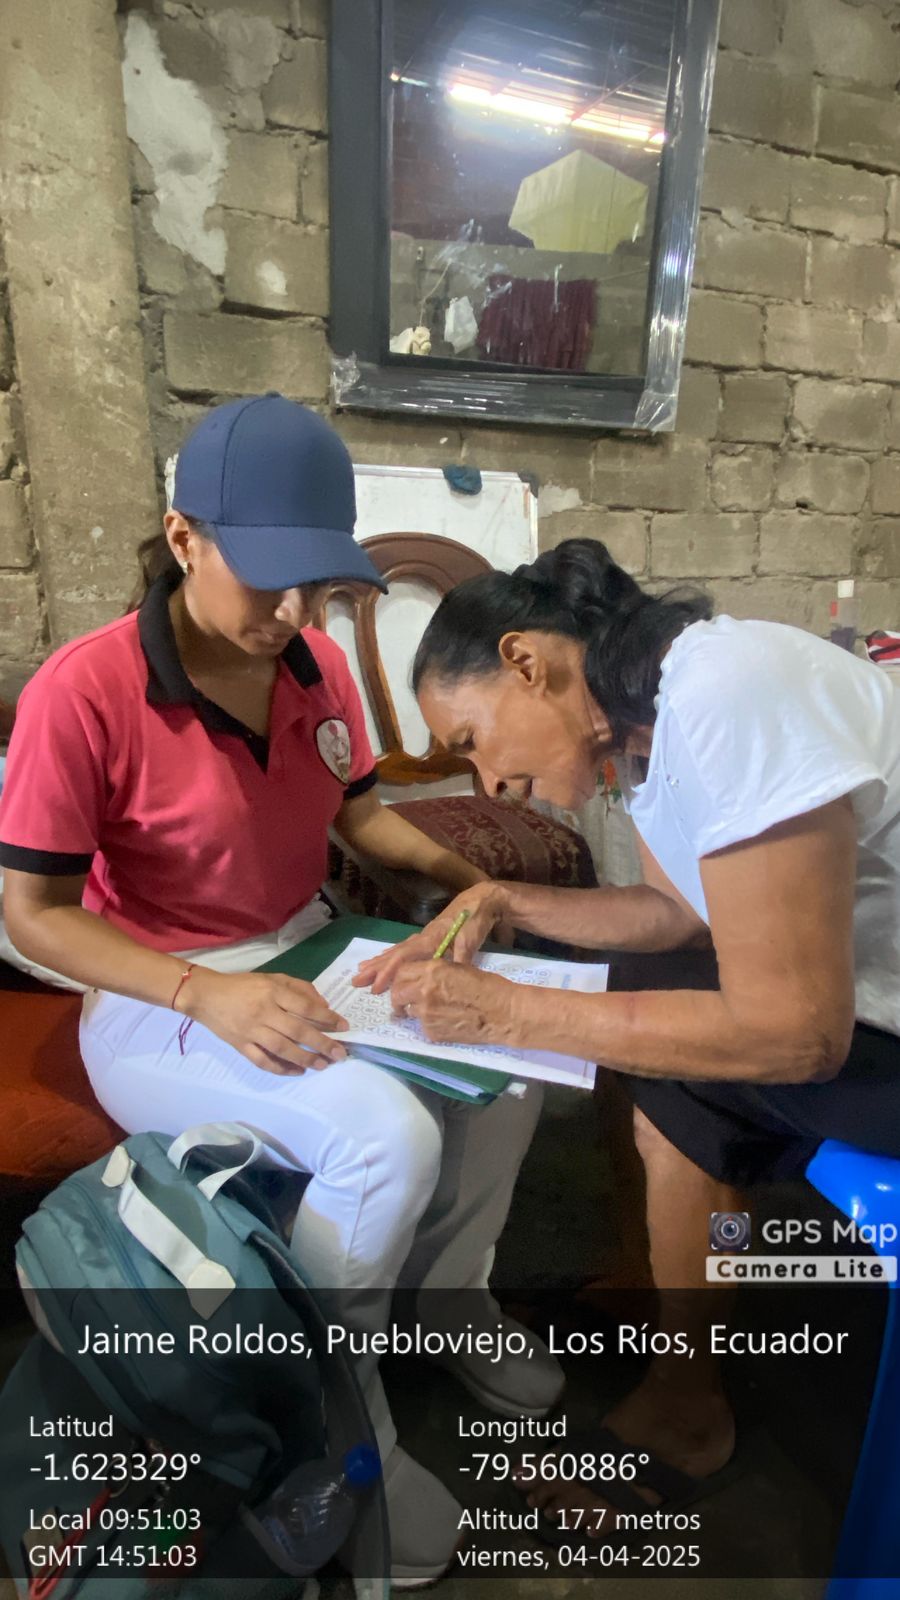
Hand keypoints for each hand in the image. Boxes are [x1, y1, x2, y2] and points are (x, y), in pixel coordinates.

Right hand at [180, 969, 347, 1073]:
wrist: (205, 995)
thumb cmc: (243, 985)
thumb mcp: (272, 978)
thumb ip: (299, 988)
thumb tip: (323, 1005)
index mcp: (272, 992)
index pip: (305, 1007)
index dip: (327, 1018)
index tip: (344, 1027)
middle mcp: (263, 1011)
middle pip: (297, 1031)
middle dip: (322, 1044)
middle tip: (340, 1054)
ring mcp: (251, 1031)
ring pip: (282, 1049)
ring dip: (305, 1059)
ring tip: (322, 1065)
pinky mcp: (240, 1046)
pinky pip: (262, 1061)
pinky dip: (281, 1068)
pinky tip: (297, 1071)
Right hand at [352, 882, 509, 994]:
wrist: (481, 900)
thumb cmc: (475, 920)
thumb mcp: (471, 940)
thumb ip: (460, 958)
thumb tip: (450, 976)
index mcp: (430, 940)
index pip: (404, 957)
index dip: (389, 972)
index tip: (376, 987)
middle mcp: (422, 937)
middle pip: (394, 954)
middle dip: (375, 968)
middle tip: (355, 980)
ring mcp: (424, 936)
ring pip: (397, 950)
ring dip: (379, 961)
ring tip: (362, 970)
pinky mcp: (428, 936)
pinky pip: (404, 947)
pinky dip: (392, 953)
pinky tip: (384, 956)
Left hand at [389, 960, 516, 1046]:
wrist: (502, 1013)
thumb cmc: (487, 986)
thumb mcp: (458, 968)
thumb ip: (435, 972)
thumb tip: (421, 976)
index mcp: (431, 971)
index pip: (401, 972)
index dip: (401, 978)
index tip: (404, 982)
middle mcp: (423, 991)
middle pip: (397, 993)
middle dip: (398, 996)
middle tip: (404, 999)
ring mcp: (426, 1014)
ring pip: (407, 1011)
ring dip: (413, 1009)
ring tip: (430, 1010)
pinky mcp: (431, 1032)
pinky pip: (421, 1025)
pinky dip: (427, 1023)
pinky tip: (442, 1021)